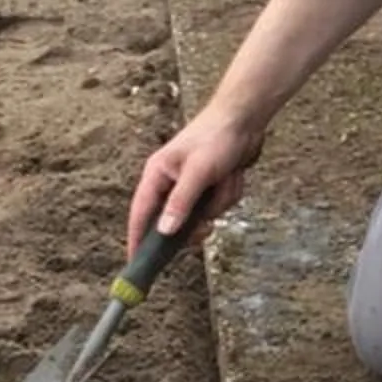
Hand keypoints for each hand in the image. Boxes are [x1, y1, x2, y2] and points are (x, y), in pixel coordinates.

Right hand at [128, 102, 266, 252]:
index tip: (135, 262)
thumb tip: (163, 232)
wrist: (246, 119)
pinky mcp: (210, 187)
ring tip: (226, 177)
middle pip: (175, 220)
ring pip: (203, 215)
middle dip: (196, 220)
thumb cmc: (216, 137)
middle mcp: (171, 182)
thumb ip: (180, 203)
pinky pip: (218, 205)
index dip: (137, 239)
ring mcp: (192, 185)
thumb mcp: (198, 172)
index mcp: (157, 174)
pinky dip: (228, 193)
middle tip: (206, 225)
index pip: (140, 213)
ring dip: (219, 201)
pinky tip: (233, 174)